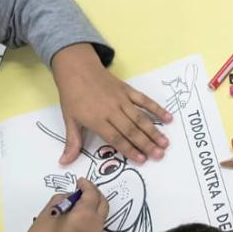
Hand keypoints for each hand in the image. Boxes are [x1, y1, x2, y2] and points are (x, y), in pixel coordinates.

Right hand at [0, 179, 108, 231]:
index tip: (80, 181)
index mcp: (86, 216)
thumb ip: (63, 200)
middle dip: (95, 196)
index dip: (87, 185)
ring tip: (77, 208)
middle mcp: (96, 229)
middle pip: (103, 206)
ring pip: (100, 220)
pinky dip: (90, 224)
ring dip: (93, 210)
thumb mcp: (48, 212)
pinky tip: (75, 225)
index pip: (93, 194)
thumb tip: (71, 199)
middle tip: (82, 191)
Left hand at [51, 43, 169, 165]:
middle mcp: (111, 110)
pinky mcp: (128, 90)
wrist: (77, 68)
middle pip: (131, 130)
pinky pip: (144, 101)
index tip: (142, 160)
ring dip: (153, 131)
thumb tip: (64, 163)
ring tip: (165, 143)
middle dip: (146, 144)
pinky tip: (168, 118)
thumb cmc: (72, 96)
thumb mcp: (69, 120)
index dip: (129, 149)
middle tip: (159, 155)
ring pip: (140, 118)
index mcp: (96, 119)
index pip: (115, 138)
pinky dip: (156, 109)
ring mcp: (122, 99)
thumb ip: (72, 142)